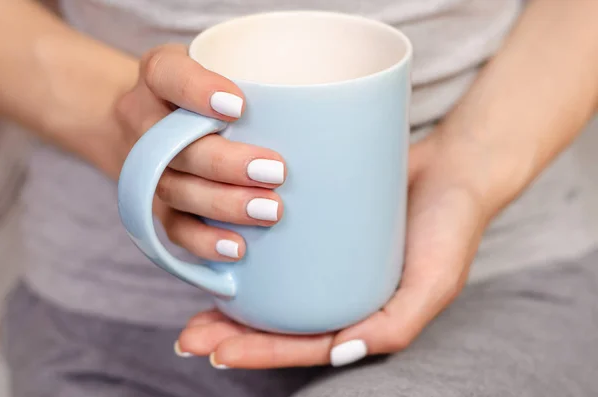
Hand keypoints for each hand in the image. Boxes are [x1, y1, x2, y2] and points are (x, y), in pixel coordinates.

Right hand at [115, 44, 286, 262]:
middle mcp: (143, 120)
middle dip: (226, 164)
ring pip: (175, 190)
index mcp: (159, 75)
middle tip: (276, 173)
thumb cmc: (203, 91)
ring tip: (270, 211)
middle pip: (176, 146)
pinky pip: (172, 228)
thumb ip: (257, 77)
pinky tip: (237, 248)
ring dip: (223, 204)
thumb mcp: (221, 65)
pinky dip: (204, 241)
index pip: (168, 75)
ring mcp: (143, 167)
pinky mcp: (153, 204)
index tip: (240, 107)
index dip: (198, 92)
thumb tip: (332, 99)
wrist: (147, 119)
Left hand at [175, 131, 495, 368]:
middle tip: (189, 335)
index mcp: (362, 315)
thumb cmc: (451, 226)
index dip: (261, 353)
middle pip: (280, 321)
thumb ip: (396, 324)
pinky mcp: (321, 223)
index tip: (216, 352)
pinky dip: (250, 251)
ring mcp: (328, 258)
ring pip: (274, 286)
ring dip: (232, 296)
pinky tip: (217, 248)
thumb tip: (341, 354)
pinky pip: (282, 245)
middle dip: (233, 333)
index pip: (306, 344)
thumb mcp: (436, 281)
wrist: (455, 166)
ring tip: (192, 303)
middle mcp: (340, 291)